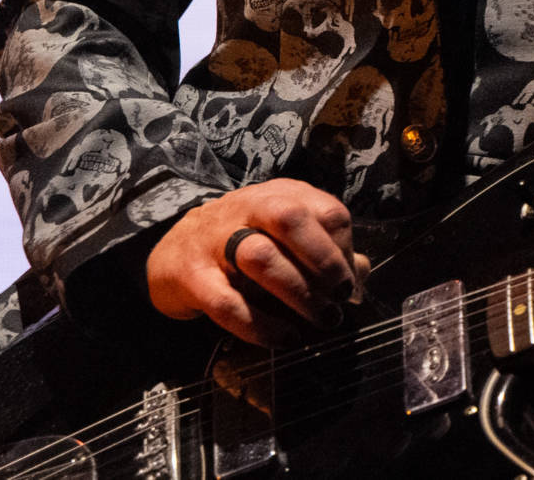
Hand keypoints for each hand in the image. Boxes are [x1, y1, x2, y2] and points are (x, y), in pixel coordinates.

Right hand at [146, 179, 370, 344]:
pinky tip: (283, 338)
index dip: (345, 248)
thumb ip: (324, 251)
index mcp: (279, 196)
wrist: (170, 252)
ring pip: (261, 257)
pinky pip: (227, 302)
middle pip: (291, 219)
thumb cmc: (240, 244)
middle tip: (340, 297)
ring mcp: (215, 241)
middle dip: (324, 261)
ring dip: (298, 293)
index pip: (325, 211)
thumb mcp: (282, 236)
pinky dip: (260, 325)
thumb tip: (362, 274)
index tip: (350, 283)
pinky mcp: (192, 277)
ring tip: (319, 321)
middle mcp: (248, 209)